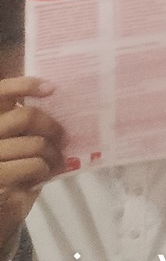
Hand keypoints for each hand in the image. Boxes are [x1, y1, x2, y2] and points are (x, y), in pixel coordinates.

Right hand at [0, 75, 64, 248]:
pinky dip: (45, 170)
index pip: (0, 92)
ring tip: (55, 163)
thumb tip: (57, 105)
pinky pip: (34, 165)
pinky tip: (42, 176)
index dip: (25, 84)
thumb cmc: (10, 173)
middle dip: (52, 126)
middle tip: (63, 138)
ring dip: (53, 154)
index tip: (52, 88)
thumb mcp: (15, 144)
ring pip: (35, 143)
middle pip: (26, 116)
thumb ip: (24, 127)